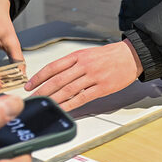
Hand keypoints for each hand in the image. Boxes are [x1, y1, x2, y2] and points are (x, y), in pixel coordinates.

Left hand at [26, 40, 143, 110]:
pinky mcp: (102, 88)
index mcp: (78, 55)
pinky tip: (62, 108)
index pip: (53, 67)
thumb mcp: (88, 53)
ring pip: (68, 89)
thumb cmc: (111, 55)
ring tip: (44, 105)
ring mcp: (93, 76)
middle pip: (57, 80)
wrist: (132, 56)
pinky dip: (70, 104)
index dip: (39, 77)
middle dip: (42, 91)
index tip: (30, 85)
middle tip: (32, 99)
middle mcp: (84, 65)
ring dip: (53, 99)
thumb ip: (73, 64)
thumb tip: (55, 76)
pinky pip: (82, 98)